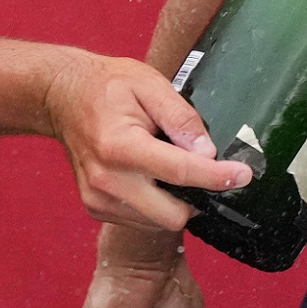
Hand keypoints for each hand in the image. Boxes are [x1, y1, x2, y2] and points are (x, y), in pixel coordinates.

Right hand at [42, 50, 251, 228]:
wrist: (62, 96)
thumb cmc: (108, 86)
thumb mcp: (150, 84)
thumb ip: (181, 117)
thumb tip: (208, 151)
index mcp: (119, 147)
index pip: (179, 172)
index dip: (217, 177)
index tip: (244, 175)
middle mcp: (106, 181)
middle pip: (172, 215)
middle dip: (196, 199)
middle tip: (206, 171)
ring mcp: (98, 199)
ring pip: (158, 223)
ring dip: (175, 202)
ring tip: (166, 163)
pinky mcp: (95, 209)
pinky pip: (141, 221)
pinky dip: (155, 205)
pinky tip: (150, 176)